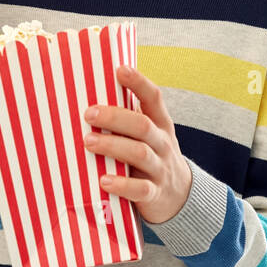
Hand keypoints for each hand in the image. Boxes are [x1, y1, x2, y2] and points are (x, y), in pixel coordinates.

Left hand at [83, 64, 192, 225]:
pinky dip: (122, 185)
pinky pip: (140, 188)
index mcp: (160, 124)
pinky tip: (103, 181)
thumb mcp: (148, 136)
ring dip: (113, 146)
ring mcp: (160, 168)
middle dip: (115, 117)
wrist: (179, 196)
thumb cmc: (151, 157)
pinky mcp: (154, 193)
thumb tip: (87, 94)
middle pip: (142, 125)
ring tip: (88, 142)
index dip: (139, 83)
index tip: (120, 70)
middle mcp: (162, 143)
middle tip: (89, 113)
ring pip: (140, 153)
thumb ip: (127, 119)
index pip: (153, 98)